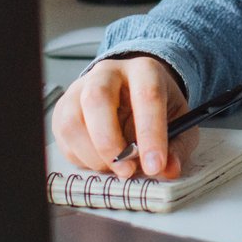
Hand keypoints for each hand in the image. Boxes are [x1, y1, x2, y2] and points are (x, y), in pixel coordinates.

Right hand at [51, 55, 197, 179]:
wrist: (132, 91)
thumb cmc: (157, 108)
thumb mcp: (179, 123)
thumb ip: (177, 146)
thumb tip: (169, 169)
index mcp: (143, 70)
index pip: (146, 96)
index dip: (150, 134)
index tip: (155, 166)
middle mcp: (107, 73)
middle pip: (97, 99)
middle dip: (110, 143)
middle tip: (127, 170)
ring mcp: (79, 89)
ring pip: (73, 122)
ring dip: (93, 155)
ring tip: (115, 167)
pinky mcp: (63, 109)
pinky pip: (64, 138)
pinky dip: (83, 158)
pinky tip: (102, 160)